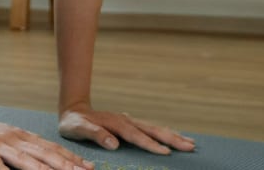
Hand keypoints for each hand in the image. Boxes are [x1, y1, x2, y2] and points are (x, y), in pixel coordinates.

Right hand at [0, 117, 93, 169]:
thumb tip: (52, 158)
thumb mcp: (10, 138)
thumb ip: (28, 148)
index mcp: (23, 136)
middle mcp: (14, 138)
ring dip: (41, 169)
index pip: (51, 148)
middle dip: (64, 164)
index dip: (70, 157)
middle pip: (42, 153)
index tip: (88, 167)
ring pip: (23, 158)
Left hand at [58, 104, 194, 154]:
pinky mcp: (130, 124)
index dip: (151, 144)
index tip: (166, 152)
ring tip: (190, 142)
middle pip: (152, 130)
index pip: (136, 136)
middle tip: (190, 146)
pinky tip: (174, 136)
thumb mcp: (78, 129)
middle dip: (171, 138)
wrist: (73, 110)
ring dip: (172, 135)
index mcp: (115, 123)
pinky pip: (150, 129)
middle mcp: (126, 120)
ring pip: (154, 128)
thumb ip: (95, 134)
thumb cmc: (74, 123)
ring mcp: (129, 121)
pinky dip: (164, 133)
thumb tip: (113, 143)